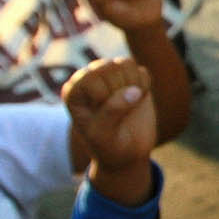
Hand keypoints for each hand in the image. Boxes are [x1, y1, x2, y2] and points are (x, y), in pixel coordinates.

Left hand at [63, 57, 155, 202]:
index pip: (94, 78)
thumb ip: (112, 111)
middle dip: (120, 91)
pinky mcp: (129, 77)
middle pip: (111, 67)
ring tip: (127, 106)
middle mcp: (88, 78)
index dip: (106, 98)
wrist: (128, 153)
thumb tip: (134, 91)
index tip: (103, 117)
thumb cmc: (108, 146)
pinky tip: (136, 102)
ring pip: (126, 65)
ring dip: (133, 88)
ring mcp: (109, 75)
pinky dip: (144, 88)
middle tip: (117, 112)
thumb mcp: (102, 135)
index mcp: (74, 90)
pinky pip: (141, 72)